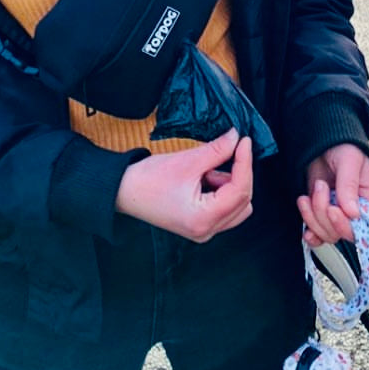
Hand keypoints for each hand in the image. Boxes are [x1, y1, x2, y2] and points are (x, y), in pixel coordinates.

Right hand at [116, 128, 252, 241]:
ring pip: (236, 205)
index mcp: (204, 220)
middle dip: (238, 175)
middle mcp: (207, 231)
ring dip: (228, 183)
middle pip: (242, 201)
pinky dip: (220, 189)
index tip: (244, 142)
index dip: (245, 163)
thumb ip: (217, 151)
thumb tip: (236, 138)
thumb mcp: (187, 162)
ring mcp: (204, 230)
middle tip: (228, 150)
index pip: (239, 191)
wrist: (123, 191)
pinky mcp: (200, 224)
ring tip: (205, 169)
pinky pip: (224, 207)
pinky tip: (202, 176)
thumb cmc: (149, 180)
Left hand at [296, 143, 368, 247]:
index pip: (364, 229)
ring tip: (313, 189)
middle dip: (324, 215)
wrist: (326, 140)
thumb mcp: (350, 161)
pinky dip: (310, 230)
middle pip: (341, 233)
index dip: (346, 226)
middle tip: (320, 188)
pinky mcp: (320, 212)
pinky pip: (316, 232)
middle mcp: (353, 212)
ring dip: (313, 215)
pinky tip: (306, 224)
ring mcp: (336, 213)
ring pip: (326, 233)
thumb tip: (352, 213)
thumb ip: (349, 186)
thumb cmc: (345, 147)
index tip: (333, 210)